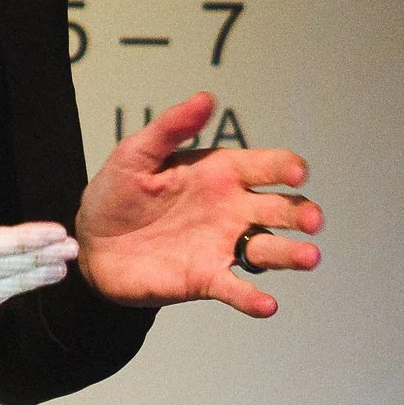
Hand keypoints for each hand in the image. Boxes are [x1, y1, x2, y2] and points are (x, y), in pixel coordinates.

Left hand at [74, 94, 322, 316]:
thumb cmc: (116, 193)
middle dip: (301, 213)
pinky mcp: (206, 279)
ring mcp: (222, 245)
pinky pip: (236, 289)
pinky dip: (253, 299)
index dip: (286, 168)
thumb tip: (206, 98)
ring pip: (269, 249)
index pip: (266, 167)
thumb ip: (171, 127)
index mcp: (221, 173)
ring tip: (309, 257)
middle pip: (280, 209)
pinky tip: (267, 306)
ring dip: (292, 254)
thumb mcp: (137, 153)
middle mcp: (232, 209)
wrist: (91, 245)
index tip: (297, 173)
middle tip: (313, 220)